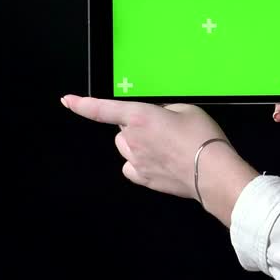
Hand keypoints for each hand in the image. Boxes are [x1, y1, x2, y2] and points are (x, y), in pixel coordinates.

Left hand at [60, 96, 228, 200]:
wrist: (212, 171)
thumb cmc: (202, 138)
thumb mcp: (188, 109)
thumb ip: (166, 109)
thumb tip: (159, 115)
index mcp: (140, 117)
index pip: (102, 109)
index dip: (82, 104)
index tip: (67, 101)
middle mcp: (132, 139)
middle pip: (122, 129)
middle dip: (137, 127)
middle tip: (164, 129)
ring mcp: (135, 161)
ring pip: (126, 148)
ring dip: (138, 144)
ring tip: (166, 147)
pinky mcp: (143, 178)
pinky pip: (132, 167)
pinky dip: (141, 163)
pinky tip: (160, 162)